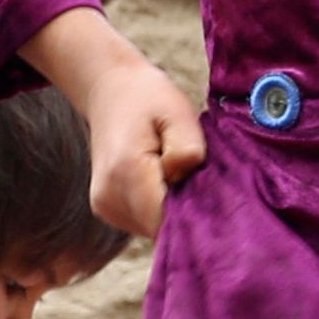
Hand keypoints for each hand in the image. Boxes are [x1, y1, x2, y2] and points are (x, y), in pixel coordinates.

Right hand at [24, 9, 204, 240]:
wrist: (110, 89)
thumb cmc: (149, 99)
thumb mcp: (178, 113)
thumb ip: (187, 150)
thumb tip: (187, 183)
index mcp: (126, 171)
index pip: (166, 220)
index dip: (195, 216)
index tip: (213, 198)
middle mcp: (110, 196)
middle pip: (160, 228)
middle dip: (185, 213)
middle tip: (198, 181)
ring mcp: (104, 206)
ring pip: (152, 229)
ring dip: (170, 211)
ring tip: (177, 176)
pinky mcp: (105, 209)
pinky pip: (142, 222)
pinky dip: (157, 209)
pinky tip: (162, 182)